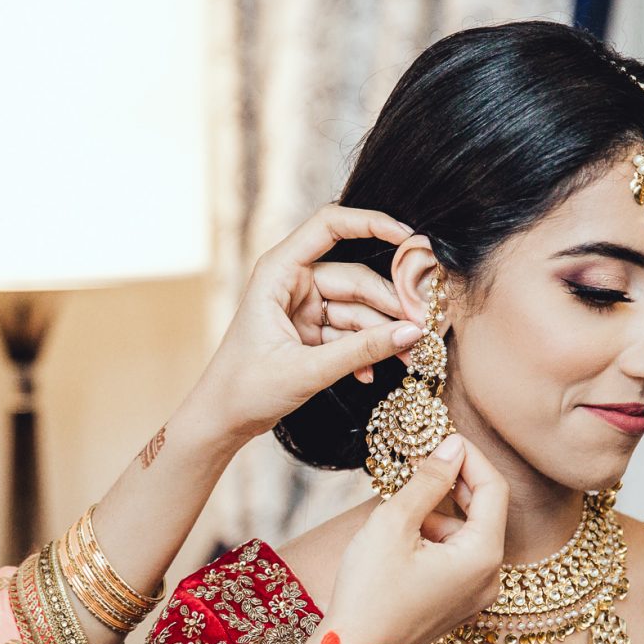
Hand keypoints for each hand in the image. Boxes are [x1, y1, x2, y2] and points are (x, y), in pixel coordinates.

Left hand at [187, 204, 419, 443]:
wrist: (221, 420)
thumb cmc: (245, 389)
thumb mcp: (306, 370)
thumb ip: (361, 350)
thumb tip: (411, 332)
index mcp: (278, 272)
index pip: (329, 226)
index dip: (371, 223)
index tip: (411, 239)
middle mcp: (292, 282)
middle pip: (356, 279)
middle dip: (390, 305)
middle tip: (421, 330)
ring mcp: (304, 307)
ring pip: (359, 309)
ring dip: (383, 335)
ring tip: (407, 359)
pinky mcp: (311, 331)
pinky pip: (350, 332)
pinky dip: (364, 350)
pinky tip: (370, 374)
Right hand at [325, 434, 508, 643]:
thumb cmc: (369, 591)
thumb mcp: (394, 524)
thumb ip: (428, 481)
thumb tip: (452, 446)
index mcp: (483, 557)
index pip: (493, 489)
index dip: (469, 457)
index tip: (441, 437)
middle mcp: (490, 577)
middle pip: (482, 512)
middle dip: (451, 483)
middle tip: (417, 461)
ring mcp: (475, 594)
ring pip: (465, 534)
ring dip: (436, 513)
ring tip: (396, 510)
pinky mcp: (457, 603)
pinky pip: (456, 557)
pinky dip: (433, 538)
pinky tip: (400, 537)